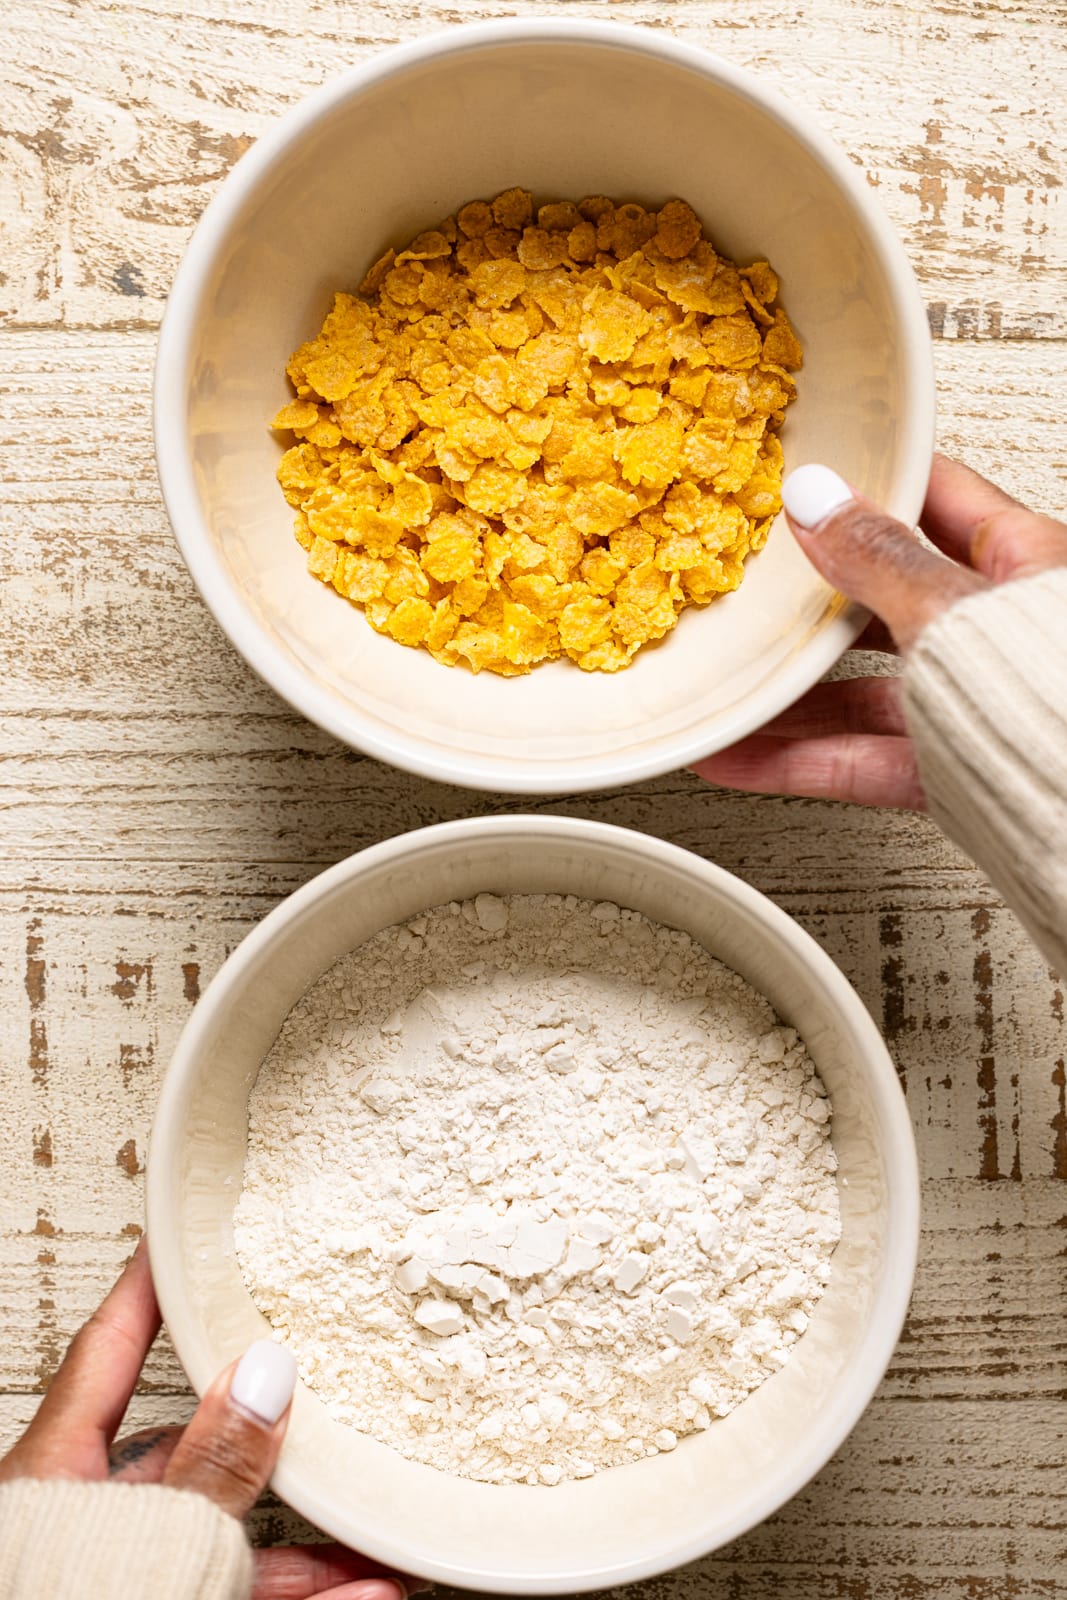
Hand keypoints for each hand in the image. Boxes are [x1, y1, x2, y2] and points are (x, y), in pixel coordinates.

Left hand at [0, 1239, 415, 1599]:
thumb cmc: (54, 1594)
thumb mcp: (135, 1540)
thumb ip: (207, 1468)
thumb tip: (266, 1373)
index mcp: (54, 1472)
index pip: (108, 1350)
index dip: (149, 1290)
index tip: (183, 1239)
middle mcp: (91, 1519)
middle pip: (192, 1450)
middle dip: (272, 1432)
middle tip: (333, 1397)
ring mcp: (128, 1572)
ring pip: (231, 1539)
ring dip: (312, 1541)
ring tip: (382, 1531)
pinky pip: (244, 1597)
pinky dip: (307, 1598)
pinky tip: (366, 1595)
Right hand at [694, 453, 1066, 808]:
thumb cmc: (1059, 696)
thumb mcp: (955, 608)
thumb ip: (881, 558)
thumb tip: (819, 502)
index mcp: (1028, 560)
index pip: (938, 500)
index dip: (871, 487)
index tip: (808, 483)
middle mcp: (999, 630)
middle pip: (888, 601)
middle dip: (814, 601)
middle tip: (753, 586)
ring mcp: (972, 702)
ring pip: (867, 687)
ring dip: (791, 692)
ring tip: (727, 683)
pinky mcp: (951, 770)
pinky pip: (861, 758)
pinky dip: (799, 759)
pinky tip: (742, 754)